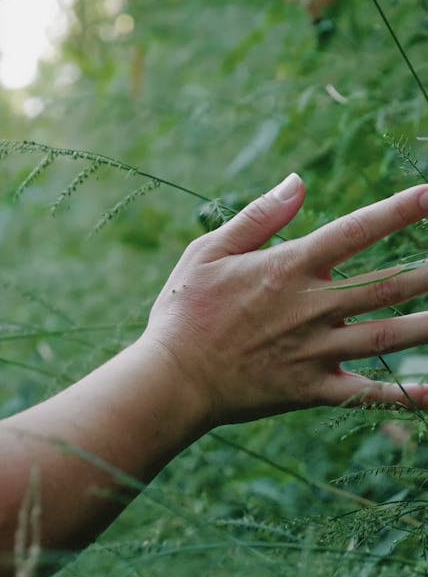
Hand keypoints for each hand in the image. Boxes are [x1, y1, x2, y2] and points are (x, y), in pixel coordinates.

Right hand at [144, 174, 427, 426]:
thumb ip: (258, 216)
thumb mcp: (209, 252)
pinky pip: (367, 394)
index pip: (356, 231)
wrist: (171, 380)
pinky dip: (404, 396)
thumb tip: (299, 180)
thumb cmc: (184, 312)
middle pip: (388, 285)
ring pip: (389, 335)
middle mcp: (312, 307)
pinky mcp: (312, 389)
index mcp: (289, 268)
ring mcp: (316, 351)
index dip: (400, 210)